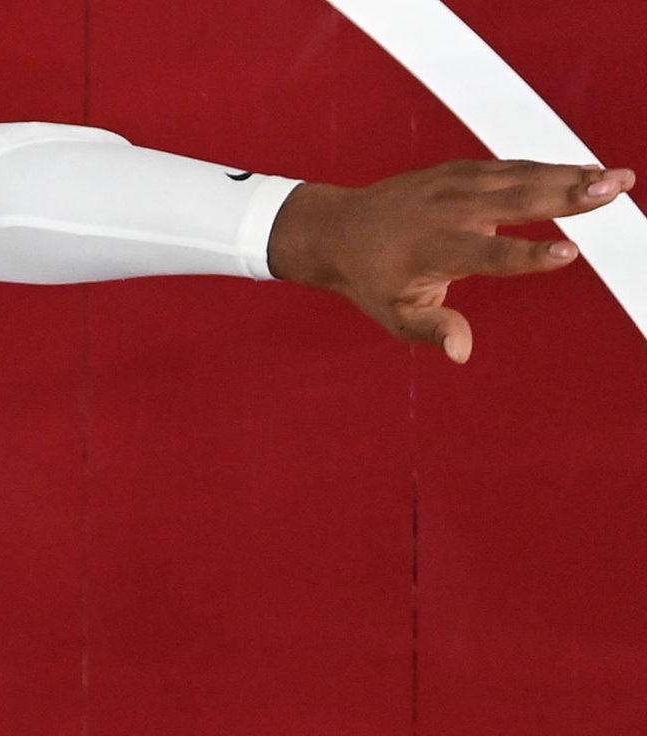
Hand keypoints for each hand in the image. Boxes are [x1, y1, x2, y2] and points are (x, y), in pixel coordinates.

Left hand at [268, 160, 635, 362]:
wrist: (336, 229)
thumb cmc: (371, 280)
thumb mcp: (394, 314)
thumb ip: (432, 329)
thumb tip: (461, 352)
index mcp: (437, 250)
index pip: (491, 255)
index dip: (530, 255)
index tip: (569, 252)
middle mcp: (449, 211)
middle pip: (516, 200)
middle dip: (567, 194)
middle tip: (614, 189)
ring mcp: (454, 184)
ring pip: (520, 176)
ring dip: (570, 174)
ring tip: (615, 179)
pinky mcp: (459, 170)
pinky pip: (510, 167)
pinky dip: (547, 167)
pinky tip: (584, 172)